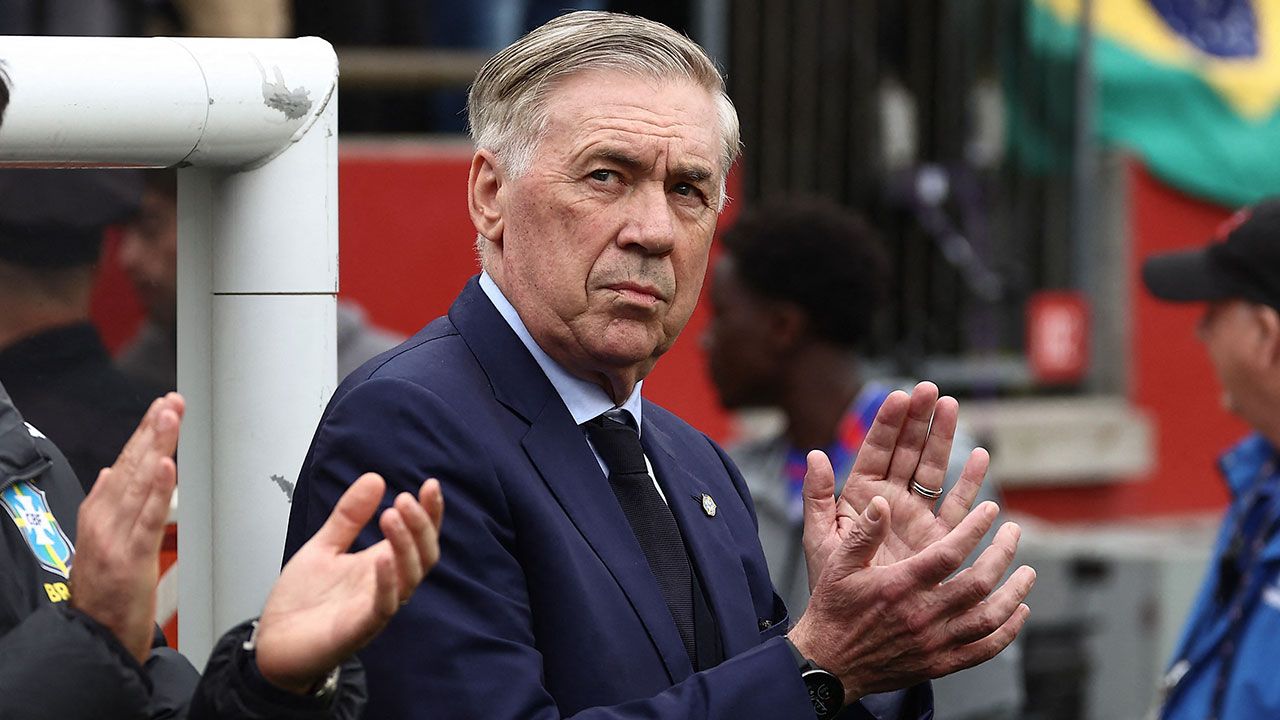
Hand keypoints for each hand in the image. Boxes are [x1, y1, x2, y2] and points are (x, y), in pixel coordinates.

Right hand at [70, 392, 184, 663]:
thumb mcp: (98, 541)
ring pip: (139, 484)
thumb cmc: (103, 592)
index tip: (162, 406)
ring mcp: (116, 537)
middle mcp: (104, 519)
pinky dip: (157, 490)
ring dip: (156, 447)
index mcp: (98, 512)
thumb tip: (107, 471)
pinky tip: (167, 466)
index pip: (124, 463)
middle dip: (153, 430)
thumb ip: (105, 504)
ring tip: (169, 417)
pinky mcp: (131, 558)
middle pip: (132, 466)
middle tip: (172, 401)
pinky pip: (147, 519)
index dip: (144, 433)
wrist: (95, 636)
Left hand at [254, 473, 443, 693]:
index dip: (430, 513)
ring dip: (406, 545)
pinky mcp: (360, 629)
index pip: (420, 537)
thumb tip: (376, 477)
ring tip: (392, 516)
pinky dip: (386, 581)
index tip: (430, 484)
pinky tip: (381, 557)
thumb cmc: (303, 601)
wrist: (273, 644)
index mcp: (382, 564)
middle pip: (425, 556)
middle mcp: (387, 585)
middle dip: (421, 526)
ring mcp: (376, 607)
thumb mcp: (324, 547)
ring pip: (410, 578)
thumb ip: (349, 517)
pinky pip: (384, 606)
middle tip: (404, 499)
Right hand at [788, 496, 1034, 699]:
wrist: (829, 665)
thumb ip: (862, 533)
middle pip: (978, 582)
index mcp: (899, 585)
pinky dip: (1008, 631)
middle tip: (1015, 533)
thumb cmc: (833, 610)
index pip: (949, 553)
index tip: (992, 510)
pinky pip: (984, 649)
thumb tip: (881, 502)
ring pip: (989, 617)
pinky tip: (1018, 613)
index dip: (976, 529)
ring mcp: (934, 642)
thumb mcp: (838, 566)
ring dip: (1014, 592)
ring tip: (1027, 572)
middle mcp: (922, 614)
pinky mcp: (940, 664)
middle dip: (1003, 553)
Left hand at [801, 382, 986, 588]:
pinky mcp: (936, 538)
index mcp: (859, 497)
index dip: (887, 424)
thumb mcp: (820, 539)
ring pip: (931, 470)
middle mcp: (889, 501)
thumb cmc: (831, 586)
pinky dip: (968, 482)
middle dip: (918, 420)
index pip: (875, 451)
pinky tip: (979, 457)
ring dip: (942, 439)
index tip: (900, 395)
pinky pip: (955, 505)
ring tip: (951, 407)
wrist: (856, 629)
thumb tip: (815, 454)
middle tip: (931, 389)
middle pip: (906, 452)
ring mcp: (914, 517)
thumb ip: (817, 497)